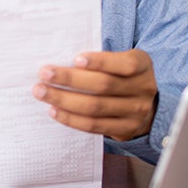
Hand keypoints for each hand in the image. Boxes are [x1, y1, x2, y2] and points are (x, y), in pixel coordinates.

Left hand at [32, 49, 156, 140]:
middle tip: (44, 74)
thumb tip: (60, 57)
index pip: (124, 64)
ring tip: (42, 92)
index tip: (75, 59)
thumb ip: (100, 58)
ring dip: (64, 100)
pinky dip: (71, 119)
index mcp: (142, 65)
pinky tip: (54, 110)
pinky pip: (94, 126)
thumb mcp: (121, 60)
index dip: (100, 62)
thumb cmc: (121, 75)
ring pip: (96, 107)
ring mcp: (136, 112)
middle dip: (70, 79)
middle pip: (103, 85)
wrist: (145, 105)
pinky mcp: (125, 130)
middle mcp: (143, 89)